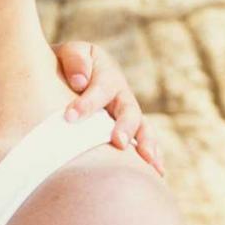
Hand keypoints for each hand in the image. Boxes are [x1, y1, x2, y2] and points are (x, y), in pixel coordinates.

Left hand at [55, 41, 163, 176]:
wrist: (69, 69)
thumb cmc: (65, 63)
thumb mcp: (69, 52)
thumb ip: (75, 60)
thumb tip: (80, 82)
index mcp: (106, 73)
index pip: (100, 88)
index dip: (87, 103)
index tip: (70, 117)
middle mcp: (122, 93)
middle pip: (129, 110)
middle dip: (125, 126)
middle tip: (119, 142)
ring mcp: (127, 111)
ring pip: (141, 126)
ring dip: (146, 142)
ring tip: (148, 160)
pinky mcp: (127, 127)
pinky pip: (143, 140)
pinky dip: (153, 154)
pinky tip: (158, 171)